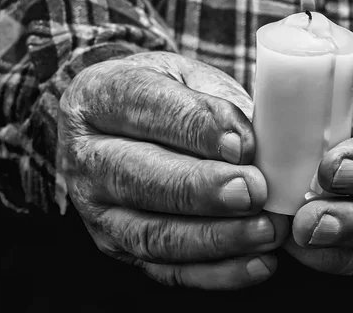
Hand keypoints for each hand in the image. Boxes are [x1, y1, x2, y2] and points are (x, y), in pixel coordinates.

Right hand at [58, 51, 288, 289]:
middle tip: (253, 191)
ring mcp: (97, 208)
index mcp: (101, 96)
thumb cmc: (168, 95)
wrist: (126, 123)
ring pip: (151, 234)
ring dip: (214, 238)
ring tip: (265, 230)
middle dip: (201, 190)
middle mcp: (87, 156)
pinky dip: (215, 273)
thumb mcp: (189, 78)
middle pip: (138, 177)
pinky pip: (165, 270)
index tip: (242, 145)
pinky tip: (257, 263)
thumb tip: (259, 149)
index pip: (146, 108)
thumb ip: (219, 104)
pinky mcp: (119, 246)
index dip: (198, 129)